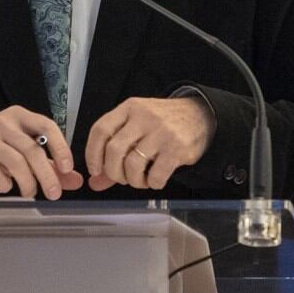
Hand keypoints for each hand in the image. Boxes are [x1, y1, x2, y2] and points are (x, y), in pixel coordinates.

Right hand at [0, 106, 84, 199]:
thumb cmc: (1, 145)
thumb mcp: (25, 147)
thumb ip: (51, 163)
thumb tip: (76, 180)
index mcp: (20, 116)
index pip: (46, 126)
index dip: (60, 147)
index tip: (67, 168)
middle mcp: (3, 124)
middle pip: (31, 149)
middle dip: (46, 174)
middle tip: (54, 193)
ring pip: (15, 162)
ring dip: (28, 183)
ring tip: (31, 193)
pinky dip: (5, 185)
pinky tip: (7, 187)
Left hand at [84, 96, 213, 191]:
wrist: (201, 116)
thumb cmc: (163, 123)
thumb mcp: (137, 127)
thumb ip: (115, 152)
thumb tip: (95, 182)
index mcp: (129, 108)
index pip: (100, 130)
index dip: (92, 154)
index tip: (95, 170)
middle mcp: (143, 117)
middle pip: (114, 150)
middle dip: (113, 172)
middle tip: (121, 178)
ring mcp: (160, 132)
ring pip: (132, 165)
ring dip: (133, 181)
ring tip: (140, 180)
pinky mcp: (176, 148)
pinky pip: (156, 175)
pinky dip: (152, 184)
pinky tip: (155, 180)